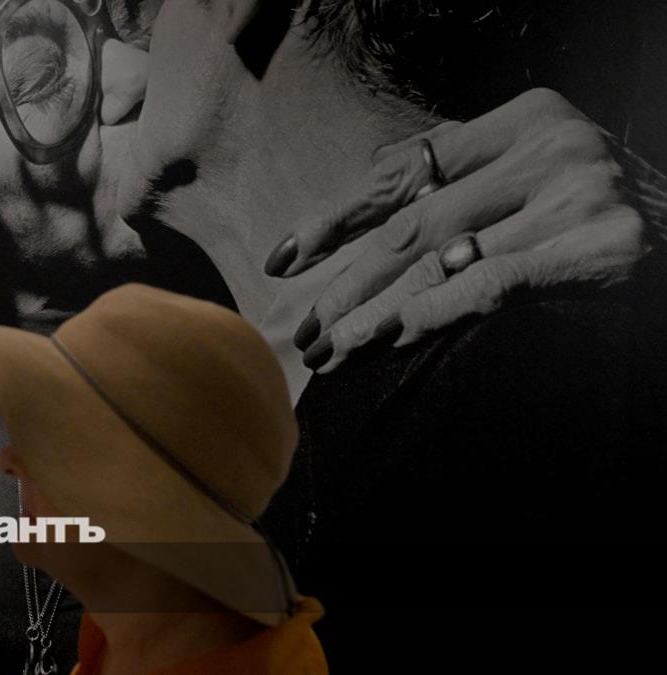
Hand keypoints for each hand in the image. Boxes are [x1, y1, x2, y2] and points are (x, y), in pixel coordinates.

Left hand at [264, 88, 665, 371]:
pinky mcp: (596, 248)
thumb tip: (374, 169)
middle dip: (348, 282)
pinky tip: (382, 340)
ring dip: (373, 311)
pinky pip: (490, 283)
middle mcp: (549, 148)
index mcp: (525, 119)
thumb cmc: (603, 215)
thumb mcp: (537, 171)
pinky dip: (430, 313)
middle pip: (414, 221)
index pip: (404, 172)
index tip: (285, 259)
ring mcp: (575, 195)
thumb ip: (464, 166)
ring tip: (328, 350)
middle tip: (303, 328)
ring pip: (441, 259)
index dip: (337, 218)